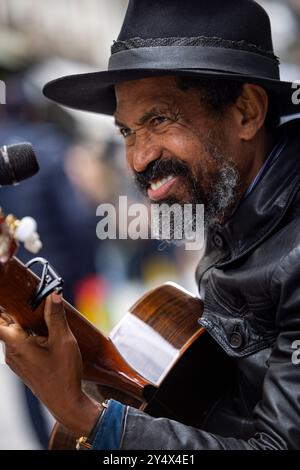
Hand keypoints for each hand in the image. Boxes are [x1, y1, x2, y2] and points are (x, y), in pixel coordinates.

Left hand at [0, 292, 100, 436]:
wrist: (66, 402)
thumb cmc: (63, 375)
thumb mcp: (63, 341)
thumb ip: (56, 316)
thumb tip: (53, 295)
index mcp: (16, 344)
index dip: (2, 307)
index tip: (10, 297)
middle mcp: (11, 352)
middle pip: (7, 324)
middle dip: (19, 312)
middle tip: (36, 302)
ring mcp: (16, 360)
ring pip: (14, 334)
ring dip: (26, 324)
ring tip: (44, 317)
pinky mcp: (23, 365)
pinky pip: (20, 344)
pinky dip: (29, 335)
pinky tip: (46, 335)